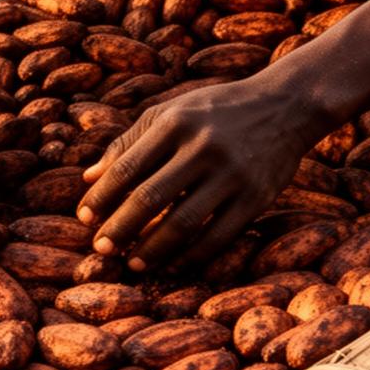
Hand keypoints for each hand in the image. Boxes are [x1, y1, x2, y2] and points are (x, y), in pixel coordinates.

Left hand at [77, 77, 326, 269]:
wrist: (284, 105)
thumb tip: (88, 178)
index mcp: (174, 124)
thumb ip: (128, 143)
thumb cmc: (214, 111)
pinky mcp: (257, 197)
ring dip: (152, 249)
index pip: (127, 168)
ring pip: (182, 223)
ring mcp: (232, 174)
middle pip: (149, 198)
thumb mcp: (169, 113)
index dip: (101, 197)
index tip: (84, 218)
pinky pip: (218, 236)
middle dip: (120, 228)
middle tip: (101, 249)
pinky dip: (191, 254)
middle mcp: (202, 148)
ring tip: (133, 263)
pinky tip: (172, 263)